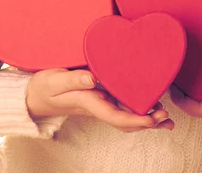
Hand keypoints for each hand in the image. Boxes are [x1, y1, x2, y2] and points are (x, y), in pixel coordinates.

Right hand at [27, 68, 173, 131]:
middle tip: (166, 117)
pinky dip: (139, 107)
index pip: (116, 117)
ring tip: (166, 117)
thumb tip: (93, 80)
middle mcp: (99, 106)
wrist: (34, 93)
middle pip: (126, 121)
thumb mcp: (54, 80)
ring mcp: (101, 103)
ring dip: (147, 118)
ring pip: (127, 115)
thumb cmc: (44, 86)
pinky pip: (123, 105)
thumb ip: (73, 79)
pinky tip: (152, 104)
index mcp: (90, 103)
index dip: (135, 119)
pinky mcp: (102, 96)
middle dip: (147, 122)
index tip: (152, 118)